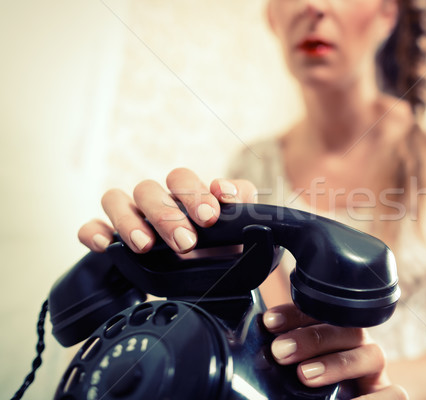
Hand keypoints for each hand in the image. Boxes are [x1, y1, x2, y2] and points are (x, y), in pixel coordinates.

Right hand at [77, 167, 257, 252]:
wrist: (207, 281)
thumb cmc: (223, 249)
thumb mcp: (242, 230)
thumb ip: (245, 206)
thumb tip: (232, 194)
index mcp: (186, 195)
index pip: (182, 179)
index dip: (195, 193)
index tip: (211, 216)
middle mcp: (157, 202)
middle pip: (149, 189)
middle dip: (167, 215)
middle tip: (186, 242)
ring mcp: (132, 219)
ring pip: (115, 199)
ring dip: (129, 220)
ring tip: (146, 245)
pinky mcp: (112, 240)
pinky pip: (92, 228)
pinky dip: (95, 233)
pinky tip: (106, 246)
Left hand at [263, 303, 408, 399]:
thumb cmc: (315, 391)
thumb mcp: (292, 376)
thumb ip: (282, 364)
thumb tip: (261, 352)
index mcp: (333, 336)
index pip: (318, 315)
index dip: (295, 315)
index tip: (269, 322)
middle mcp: (358, 347)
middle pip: (344, 329)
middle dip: (312, 338)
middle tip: (281, 351)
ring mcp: (376, 372)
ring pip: (370, 354)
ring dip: (337, 363)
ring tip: (306, 375)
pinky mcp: (392, 395)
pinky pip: (394, 394)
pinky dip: (372, 399)